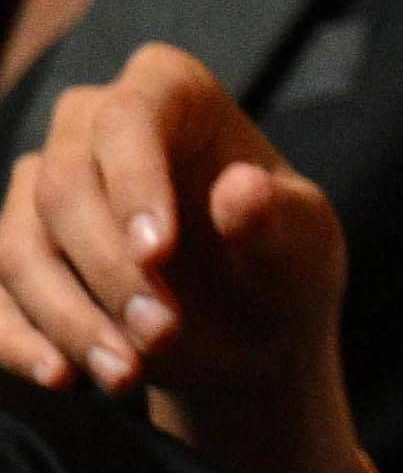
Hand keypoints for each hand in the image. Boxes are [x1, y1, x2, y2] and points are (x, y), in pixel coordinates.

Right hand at [0, 45, 370, 472]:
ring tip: (127, 375)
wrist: (250, 333)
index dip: (135, 183)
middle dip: (109, 271)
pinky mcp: (16, 253)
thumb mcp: (303, 248)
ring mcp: (42, 189)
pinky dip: (22, 342)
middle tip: (160, 334)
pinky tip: (64, 379)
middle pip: (64, 185)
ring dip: (70, 318)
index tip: (159, 255)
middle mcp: (92, 126)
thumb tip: (241, 189)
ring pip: (19, 246)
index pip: (131, 117)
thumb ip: (275, 220)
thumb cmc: (283, 266)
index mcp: (173, 93)